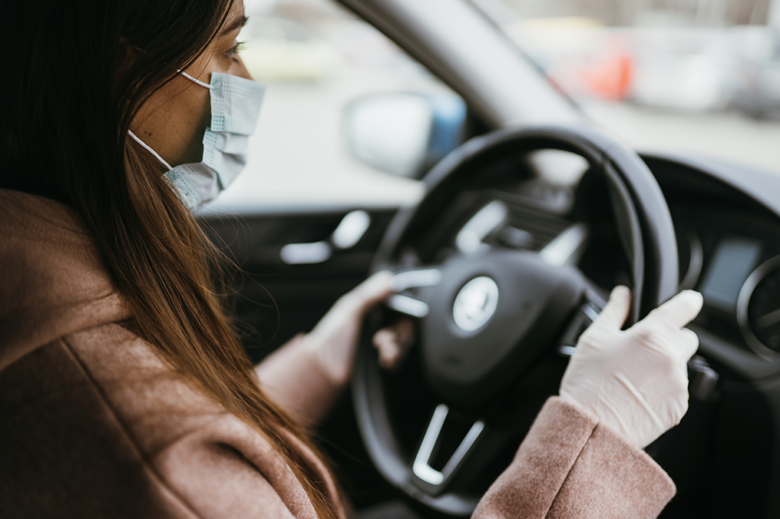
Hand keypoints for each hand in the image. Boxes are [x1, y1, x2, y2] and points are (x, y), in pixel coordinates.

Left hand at [305, 272, 413, 384]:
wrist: (324, 365)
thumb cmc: (332, 335)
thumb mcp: (351, 308)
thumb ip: (370, 294)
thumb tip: (390, 279)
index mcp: (374, 309)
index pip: (400, 307)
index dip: (405, 312)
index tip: (401, 317)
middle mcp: (381, 325)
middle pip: (405, 326)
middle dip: (399, 334)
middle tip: (382, 338)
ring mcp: (383, 344)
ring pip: (404, 343)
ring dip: (397, 347)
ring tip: (382, 350)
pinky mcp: (382, 361)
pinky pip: (399, 360)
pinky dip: (394, 360)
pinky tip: (384, 360)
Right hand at [559, 286, 702, 447]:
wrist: (592, 427)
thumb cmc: (588, 384)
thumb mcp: (593, 339)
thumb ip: (613, 311)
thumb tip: (622, 294)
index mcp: (651, 334)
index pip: (684, 307)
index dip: (687, 301)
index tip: (689, 301)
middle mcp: (671, 357)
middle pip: (686, 338)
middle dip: (669, 340)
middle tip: (641, 351)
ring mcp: (678, 383)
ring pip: (681, 366)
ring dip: (665, 367)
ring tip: (634, 378)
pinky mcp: (680, 407)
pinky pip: (678, 391)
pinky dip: (664, 390)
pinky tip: (639, 395)